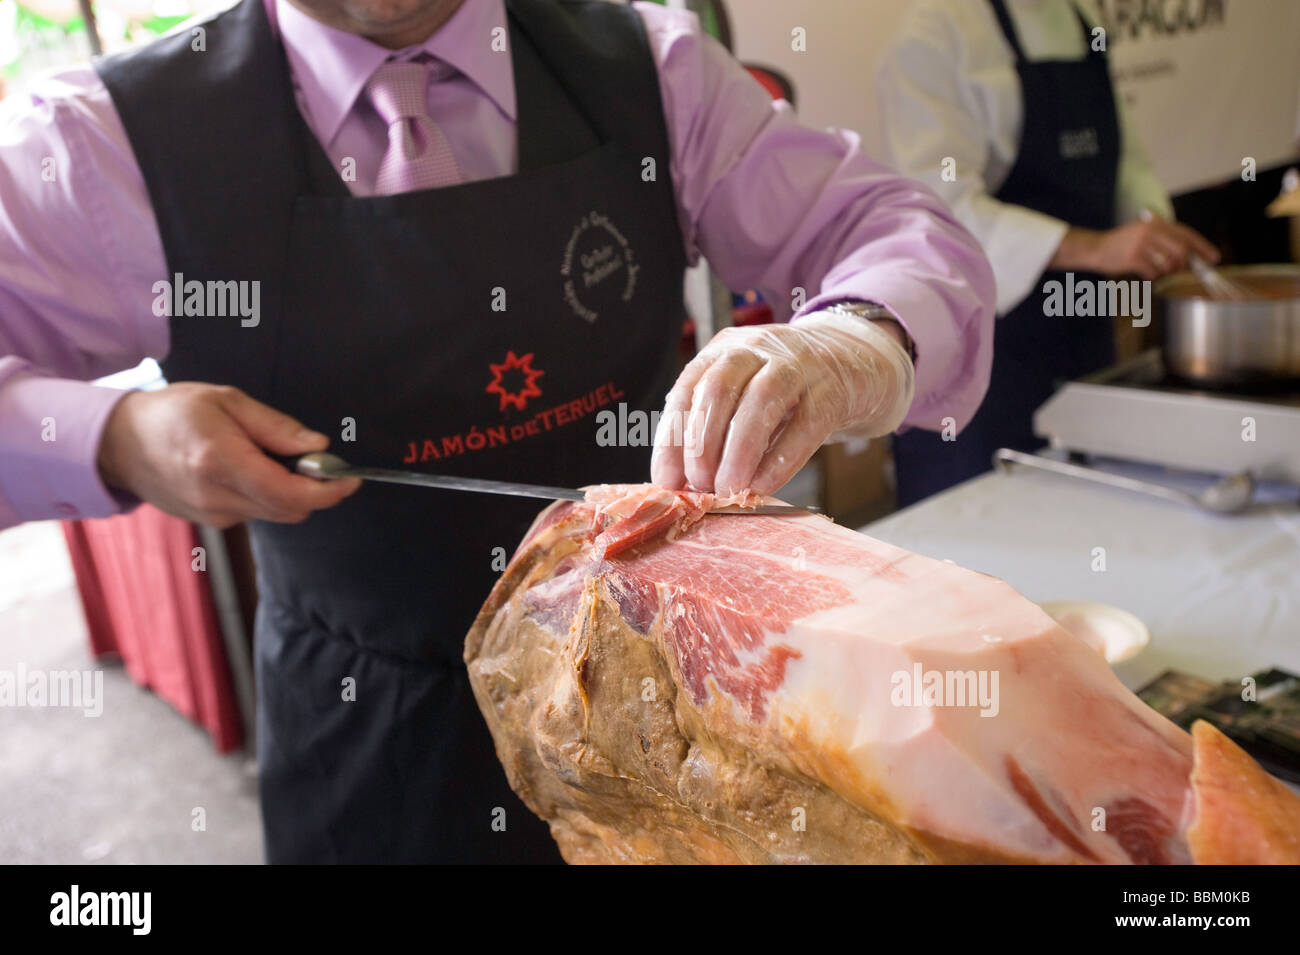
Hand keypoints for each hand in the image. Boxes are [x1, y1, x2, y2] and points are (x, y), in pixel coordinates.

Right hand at [97, 383, 360, 527]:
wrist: (119, 443)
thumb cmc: (172, 413)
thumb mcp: (227, 401)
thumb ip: (276, 426)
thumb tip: (318, 446)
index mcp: (221, 461)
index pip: (291, 494)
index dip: (329, 491)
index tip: (350, 478)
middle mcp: (217, 496)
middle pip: (290, 509)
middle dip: (313, 489)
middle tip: (313, 459)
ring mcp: (212, 515)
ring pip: (275, 513)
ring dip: (288, 491)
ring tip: (268, 456)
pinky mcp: (210, 522)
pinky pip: (255, 512)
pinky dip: (266, 495)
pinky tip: (248, 469)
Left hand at [650, 312, 913, 495]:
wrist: (853, 362)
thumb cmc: (785, 390)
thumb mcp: (743, 393)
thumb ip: (713, 428)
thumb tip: (681, 484)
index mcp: (724, 350)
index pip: (686, 390)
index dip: (672, 439)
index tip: (666, 482)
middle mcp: (757, 349)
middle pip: (719, 389)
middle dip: (702, 444)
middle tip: (700, 486)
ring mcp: (798, 365)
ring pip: (761, 401)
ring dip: (739, 452)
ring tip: (729, 490)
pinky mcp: (832, 390)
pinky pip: (805, 425)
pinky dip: (780, 460)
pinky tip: (764, 486)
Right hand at [1052, 217, 1219, 279]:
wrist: (1095, 249)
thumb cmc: (1121, 246)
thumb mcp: (1143, 235)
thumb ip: (1164, 240)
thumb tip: (1189, 257)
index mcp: (1156, 223)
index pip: (1186, 234)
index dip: (1202, 247)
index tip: (1214, 258)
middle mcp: (1151, 231)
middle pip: (1181, 250)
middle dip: (1185, 265)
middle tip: (1183, 273)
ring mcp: (1141, 244)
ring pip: (1168, 263)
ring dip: (1168, 273)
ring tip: (1161, 274)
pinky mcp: (1133, 257)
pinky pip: (1153, 272)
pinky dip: (1153, 278)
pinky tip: (1148, 277)